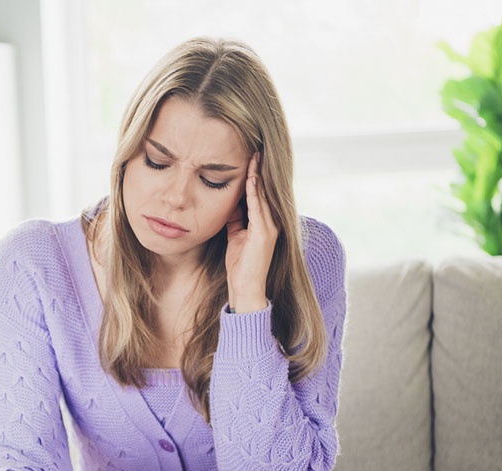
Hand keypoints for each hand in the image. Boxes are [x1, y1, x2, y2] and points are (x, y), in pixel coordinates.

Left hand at [225, 153, 278, 311]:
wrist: (245, 289)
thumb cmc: (240, 266)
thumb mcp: (235, 237)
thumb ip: (235, 220)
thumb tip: (230, 205)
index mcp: (265, 223)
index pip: (260, 195)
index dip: (255, 176)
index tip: (250, 158)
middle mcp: (271, 223)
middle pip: (265, 191)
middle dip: (260, 170)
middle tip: (255, 149)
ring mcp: (270, 228)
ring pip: (263, 195)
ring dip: (257, 175)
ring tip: (254, 156)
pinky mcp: (264, 234)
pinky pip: (257, 207)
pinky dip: (253, 191)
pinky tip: (250, 177)